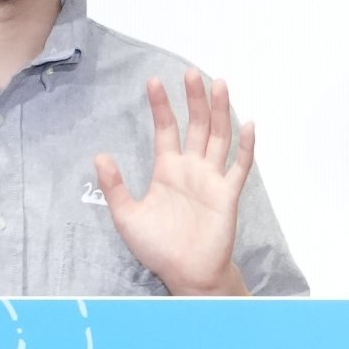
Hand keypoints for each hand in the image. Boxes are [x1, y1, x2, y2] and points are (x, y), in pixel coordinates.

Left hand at [96, 70, 254, 297]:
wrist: (186, 274)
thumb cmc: (158, 248)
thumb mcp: (126, 216)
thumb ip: (115, 186)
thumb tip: (100, 156)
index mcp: (168, 170)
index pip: (166, 129)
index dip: (161, 106)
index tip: (154, 81)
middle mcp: (192, 169)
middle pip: (196, 125)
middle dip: (193, 99)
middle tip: (190, 73)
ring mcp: (212, 179)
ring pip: (219, 137)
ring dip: (219, 111)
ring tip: (219, 85)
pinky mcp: (228, 194)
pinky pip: (240, 167)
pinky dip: (246, 146)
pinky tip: (248, 124)